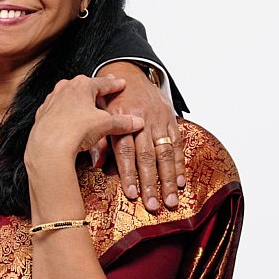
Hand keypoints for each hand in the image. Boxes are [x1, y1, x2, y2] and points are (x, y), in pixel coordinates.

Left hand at [25, 74, 143, 176]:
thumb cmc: (76, 130)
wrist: (49, 146)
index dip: (114, 84)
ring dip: (78, 101)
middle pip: (85, 87)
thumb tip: (137, 122)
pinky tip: (68, 120)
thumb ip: (122, 122)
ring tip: (86, 105)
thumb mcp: (105, 125)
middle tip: (104, 88)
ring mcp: (51, 100)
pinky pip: (57, 110)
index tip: (121, 83)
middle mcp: (65, 88)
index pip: (103, 83)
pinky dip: (65, 113)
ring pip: (69, 97)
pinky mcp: (42, 114)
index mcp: (82, 85)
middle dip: (95, 89)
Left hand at [89, 63, 183, 209]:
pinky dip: (179, 164)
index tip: (132, 193)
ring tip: (170, 200)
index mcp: (121, 118)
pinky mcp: (171, 119)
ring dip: (168, 179)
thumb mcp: (99, 114)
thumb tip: (97, 166)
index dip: (129, 173)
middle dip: (151, 183)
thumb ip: (99, 140)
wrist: (129, 73)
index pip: (126, 150)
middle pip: (148, 156)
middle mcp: (142, 119)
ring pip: (165, 153)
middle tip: (154, 205)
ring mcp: (159, 119)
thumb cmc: (110, 100)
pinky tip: (181, 182)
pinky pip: (178, 144)